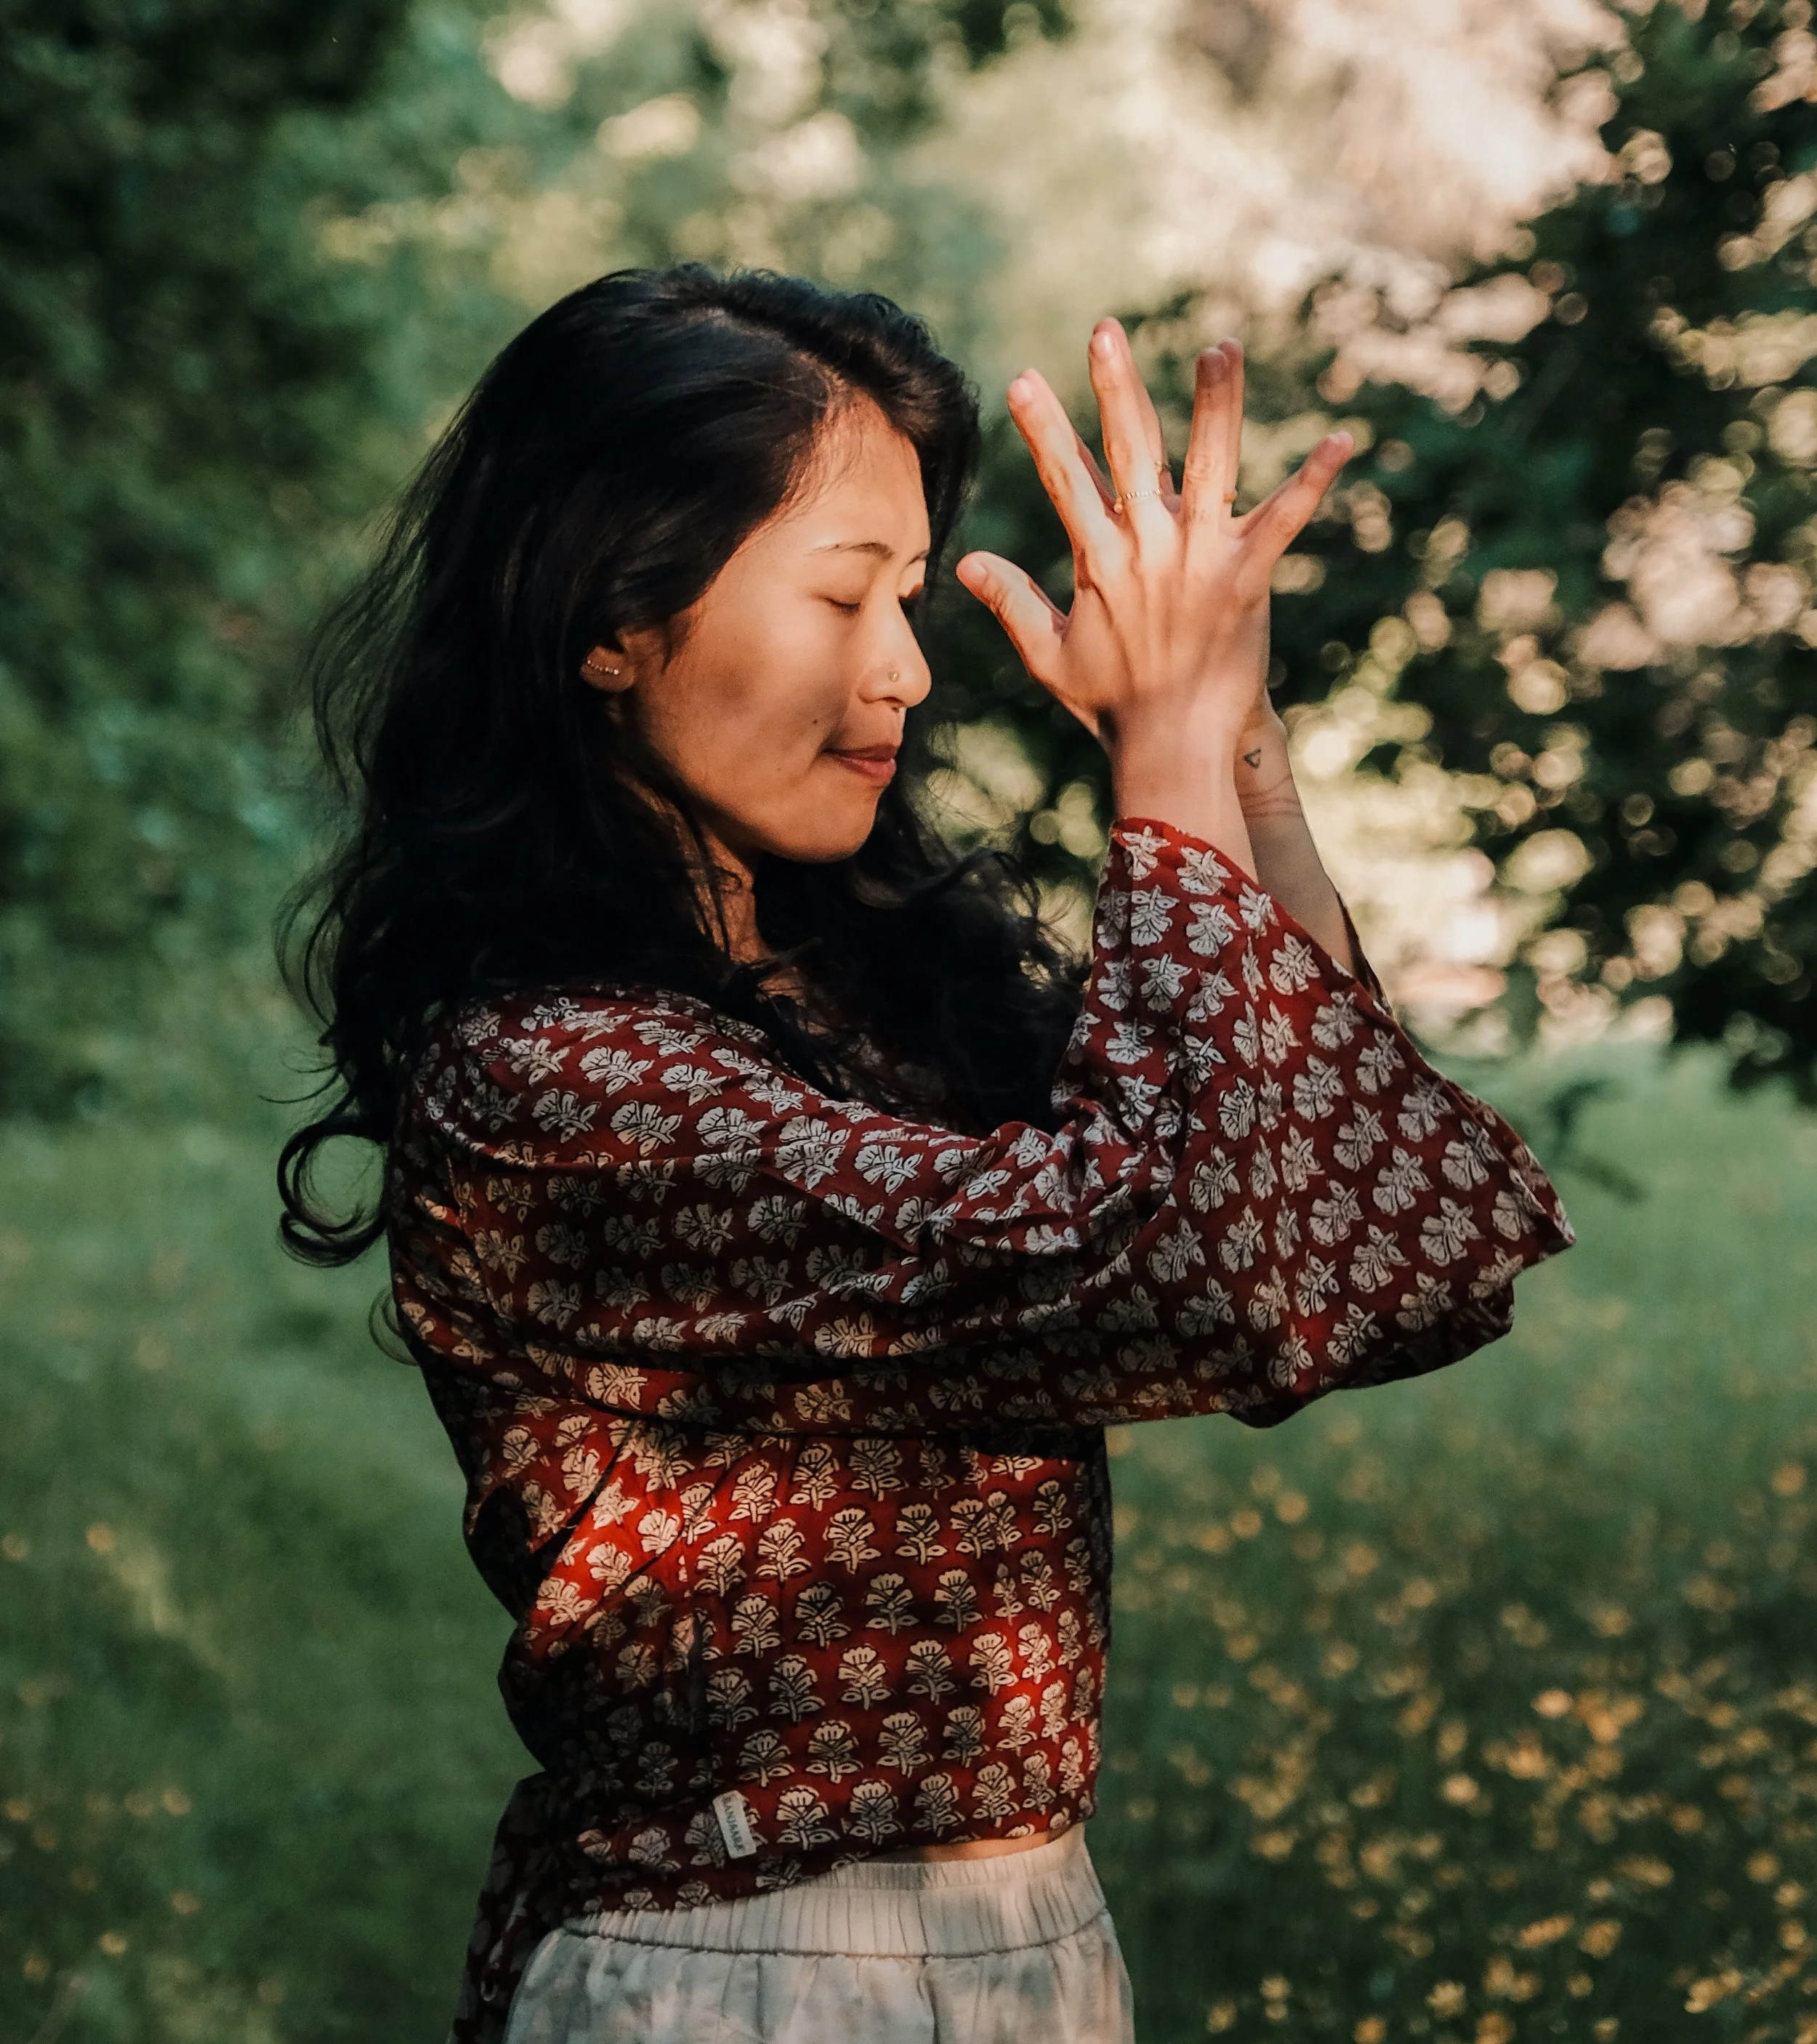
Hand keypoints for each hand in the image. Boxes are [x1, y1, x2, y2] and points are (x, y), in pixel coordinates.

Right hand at [955, 321, 1350, 855]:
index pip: (1066, 480)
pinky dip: (1313, 480)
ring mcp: (1199, 560)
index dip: (1044, 430)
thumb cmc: (1112, 707)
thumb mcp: (1050, 655)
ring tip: (1222, 348)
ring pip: (1210, 465)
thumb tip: (968, 562)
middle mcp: (1148, 548)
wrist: (1172, 749)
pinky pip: (1285, 519)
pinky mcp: (1247, 579)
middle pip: (1131, 452)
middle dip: (1115, 388)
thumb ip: (1012, 602)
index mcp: (1100, 561)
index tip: (1021, 380)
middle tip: (1105, 329)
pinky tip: (1341, 438)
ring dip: (1216, 404)